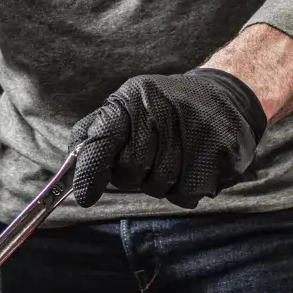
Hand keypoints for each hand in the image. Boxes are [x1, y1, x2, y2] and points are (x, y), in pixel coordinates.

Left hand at [69, 68, 266, 209]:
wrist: (222, 95)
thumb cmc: (162, 109)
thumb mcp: (126, 108)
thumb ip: (96, 136)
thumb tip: (70, 170)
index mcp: (133, 99)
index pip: (102, 139)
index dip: (91, 171)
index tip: (84, 197)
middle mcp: (163, 109)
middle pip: (131, 171)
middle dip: (133, 176)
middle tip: (148, 161)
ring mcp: (195, 128)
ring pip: (160, 186)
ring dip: (162, 185)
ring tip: (174, 160)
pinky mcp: (222, 149)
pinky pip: (189, 193)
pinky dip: (186, 191)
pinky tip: (193, 167)